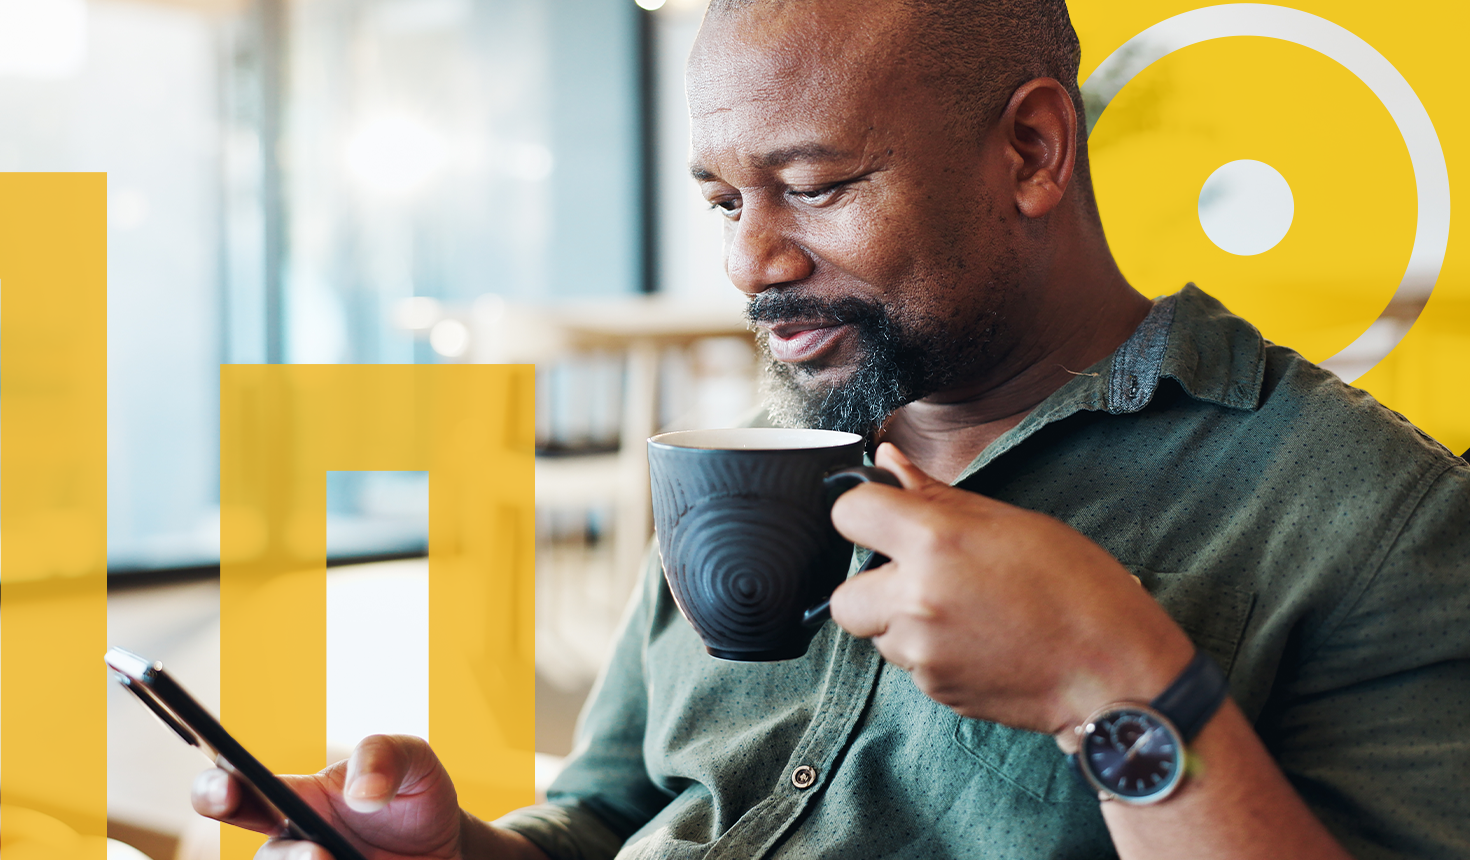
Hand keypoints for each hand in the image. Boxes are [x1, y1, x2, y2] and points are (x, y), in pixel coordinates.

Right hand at [191, 734, 544, 859]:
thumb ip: (384, 756)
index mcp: (299, 797)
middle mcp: (294, 843)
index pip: (242, 789)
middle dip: (280, 857)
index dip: (216, 788)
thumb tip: (361, 794)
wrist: (447, 847)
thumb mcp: (413, 760)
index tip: (228, 788)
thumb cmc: (416, 794)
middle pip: (264, 858)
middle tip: (319, 852)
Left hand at [827, 443, 1194, 738]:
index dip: (863, 512)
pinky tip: (978, 641)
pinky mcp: (935, 689)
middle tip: (920, 578)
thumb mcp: (1010, 521)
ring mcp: (923, 651)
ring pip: (878, 633)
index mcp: (936, 542)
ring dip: (903, 622)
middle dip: (873, 586)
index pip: (848, 514)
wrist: (1114, 671)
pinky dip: (931, 653)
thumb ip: (936, 495)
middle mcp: (917, 598)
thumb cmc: (1078, 588)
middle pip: (845, 596)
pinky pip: (909, 664)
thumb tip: (888, 460)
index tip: (882, 518)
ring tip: (964, 611)